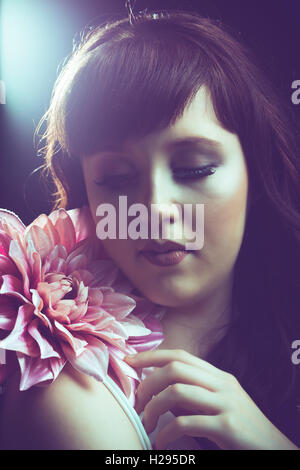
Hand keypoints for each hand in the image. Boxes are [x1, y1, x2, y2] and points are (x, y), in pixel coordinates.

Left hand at [124, 349, 298, 449]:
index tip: (129, 362)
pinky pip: (185, 423)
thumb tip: (159, 390)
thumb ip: (195, 393)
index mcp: (218, 376)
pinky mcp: (227, 426)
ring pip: (177, 392)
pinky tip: (160, 444)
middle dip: (148, 382)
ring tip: (146, 424)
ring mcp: (226, 403)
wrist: (273, 449)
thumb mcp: (219, 403)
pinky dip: (165, 433)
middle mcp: (222, 384)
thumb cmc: (240, 428)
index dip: (152, 356)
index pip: (180, 355)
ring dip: (153, 408)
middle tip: (136, 402)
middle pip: (175, 368)